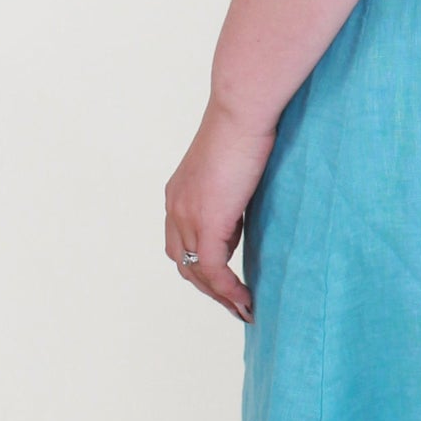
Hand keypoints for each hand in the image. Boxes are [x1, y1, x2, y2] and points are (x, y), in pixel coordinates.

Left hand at [164, 101, 275, 322]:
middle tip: (236, 303)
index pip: (182, 242)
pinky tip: (245, 300)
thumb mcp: (234, 167)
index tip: (228, 281)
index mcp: (178, 193)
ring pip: (196, 272)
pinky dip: (227, 290)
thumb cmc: (245, 126)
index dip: (202, 266)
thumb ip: (232, 194)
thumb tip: (244, 213)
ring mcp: (187, 215)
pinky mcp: (206, 222)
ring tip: (243, 308)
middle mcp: (175, 207)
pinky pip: (212, 269)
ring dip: (219, 295)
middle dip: (209, 287)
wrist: (241, 111)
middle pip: (183, 262)